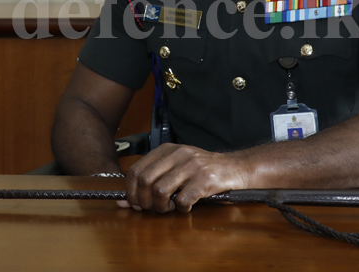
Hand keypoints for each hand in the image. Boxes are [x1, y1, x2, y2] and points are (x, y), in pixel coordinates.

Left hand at [124, 144, 250, 212]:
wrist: (234, 167)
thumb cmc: (201, 170)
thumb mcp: (176, 166)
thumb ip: (153, 179)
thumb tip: (124, 201)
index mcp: (166, 150)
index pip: (136, 170)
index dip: (131, 191)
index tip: (135, 203)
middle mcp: (177, 154)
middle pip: (145, 180)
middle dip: (144, 201)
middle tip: (152, 208)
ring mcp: (191, 165)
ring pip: (160, 190)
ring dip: (161, 206)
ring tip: (169, 208)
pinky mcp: (205, 178)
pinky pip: (183, 199)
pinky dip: (181, 208)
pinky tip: (186, 207)